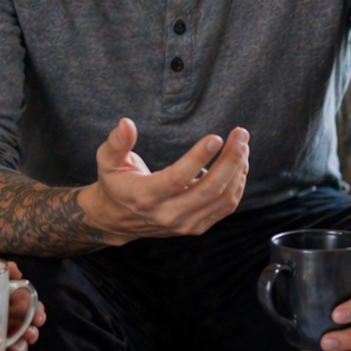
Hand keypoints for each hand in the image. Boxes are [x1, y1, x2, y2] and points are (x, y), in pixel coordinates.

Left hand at [0, 261, 45, 350]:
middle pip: (27, 331)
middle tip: (23, 341)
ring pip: (17, 350)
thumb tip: (14, 269)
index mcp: (12, 304)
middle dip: (28, 338)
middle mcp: (12, 322)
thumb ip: (1, 271)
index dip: (38, 313)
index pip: (32, 307)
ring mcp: (5, 340)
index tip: (38, 319)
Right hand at [81, 118, 248, 243]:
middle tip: (240, 135)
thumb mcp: (108, 161)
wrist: (118, 219)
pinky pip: (225, 207)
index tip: (216, 137)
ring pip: (223, 199)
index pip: (178, 178)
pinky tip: (239, 164)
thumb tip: (126, 124)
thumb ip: (116, 143)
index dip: (198, 157)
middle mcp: (168, 214)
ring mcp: (185, 223)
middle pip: (209, 189)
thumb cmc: (115, 184)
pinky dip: (237, 185)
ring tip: (242, 145)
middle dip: (231, 160)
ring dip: (237, 170)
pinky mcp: (196, 226)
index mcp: (146, 196)